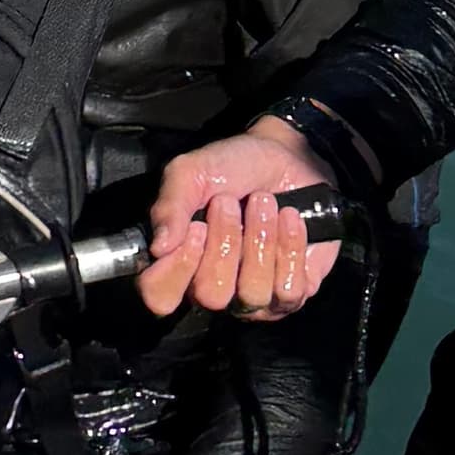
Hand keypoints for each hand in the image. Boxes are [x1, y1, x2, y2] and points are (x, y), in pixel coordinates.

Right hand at [139, 120, 336, 314]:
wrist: (287, 158)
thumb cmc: (234, 167)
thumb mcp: (191, 173)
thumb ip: (169, 206)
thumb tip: (160, 247)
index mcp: (181, 263)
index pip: (161, 297)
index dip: (177, 268)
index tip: (196, 227)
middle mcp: (214, 287)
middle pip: (211, 295)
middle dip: (225, 242)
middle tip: (231, 204)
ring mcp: (255, 295)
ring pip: (253, 292)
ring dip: (260, 239)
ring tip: (263, 203)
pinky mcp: (295, 292)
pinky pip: (289, 290)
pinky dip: (290, 246)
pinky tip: (288, 218)